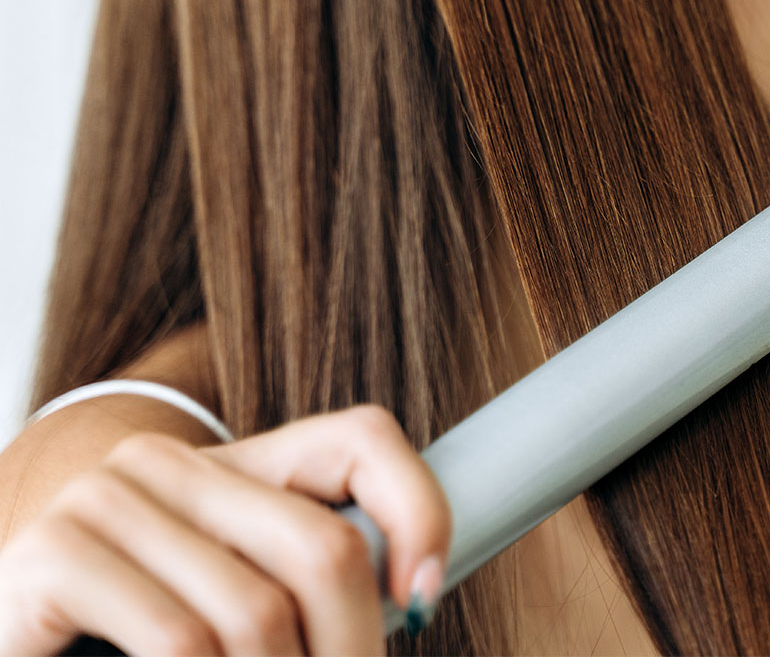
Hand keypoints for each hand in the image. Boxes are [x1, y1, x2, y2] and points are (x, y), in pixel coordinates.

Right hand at [0, 404, 450, 655]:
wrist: (11, 637)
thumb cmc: (132, 641)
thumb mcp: (239, 606)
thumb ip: (308, 592)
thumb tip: (415, 604)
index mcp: (237, 465)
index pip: (363, 440)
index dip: (419, 512)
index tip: (423, 600)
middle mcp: (173, 464)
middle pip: (324, 546)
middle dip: (351, 650)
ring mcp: (108, 499)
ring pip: (256, 613)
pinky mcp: (51, 553)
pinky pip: (178, 639)